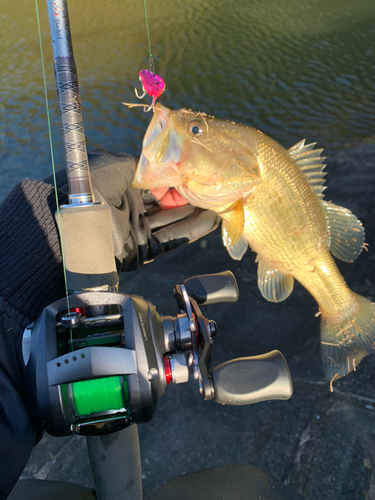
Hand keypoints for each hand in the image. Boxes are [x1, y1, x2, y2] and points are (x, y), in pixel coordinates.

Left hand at [56, 150, 219, 271]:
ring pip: (172, 220)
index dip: (176, 179)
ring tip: (220, 205)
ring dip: (195, 213)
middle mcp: (130, 208)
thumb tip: (166, 167)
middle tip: (215, 189)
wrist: (73, 224)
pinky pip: (171, 239)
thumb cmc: (91, 188)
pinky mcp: (141, 249)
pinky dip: (191, 230)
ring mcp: (136, 229)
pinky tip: (211, 220)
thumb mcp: (116, 165)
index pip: (156, 184)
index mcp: (122, 187)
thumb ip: (144, 166)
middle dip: (190, 197)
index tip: (197, 174)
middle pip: (167, 203)